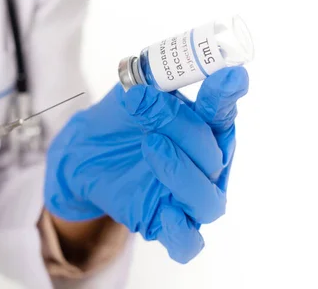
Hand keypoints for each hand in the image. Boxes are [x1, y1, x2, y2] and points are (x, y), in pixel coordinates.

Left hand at [45, 67, 247, 262]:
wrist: (87, 150)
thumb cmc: (120, 119)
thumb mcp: (132, 92)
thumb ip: (151, 84)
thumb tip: (151, 88)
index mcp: (206, 128)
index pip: (222, 113)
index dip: (227, 95)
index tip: (230, 75)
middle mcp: (207, 164)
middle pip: (213, 156)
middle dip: (182, 129)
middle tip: (147, 109)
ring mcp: (188, 196)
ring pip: (208, 200)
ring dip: (182, 172)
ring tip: (150, 145)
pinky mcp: (166, 222)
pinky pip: (187, 242)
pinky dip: (182, 231)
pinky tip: (168, 212)